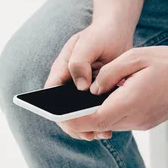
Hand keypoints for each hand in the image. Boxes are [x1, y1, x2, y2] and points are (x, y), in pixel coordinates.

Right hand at [44, 20, 132, 139]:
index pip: (50, 95)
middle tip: (89, 134)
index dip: (54, 110)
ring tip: (103, 133)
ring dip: (90, 126)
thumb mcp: (87, 44)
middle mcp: (70, 84)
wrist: (117, 34)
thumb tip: (81, 87)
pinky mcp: (99, 95)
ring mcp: (85, 92)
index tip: (68, 121)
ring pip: (82, 115)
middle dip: (76, 125)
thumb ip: (79, 63)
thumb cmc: (99, 35)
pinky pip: (97, 112)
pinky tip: (112, 127)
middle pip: (65, 111)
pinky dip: (103, 120)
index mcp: (61, 71)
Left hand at [59, 45, 167, 138]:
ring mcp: (143, 124)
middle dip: (78, 120)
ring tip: (80, 102)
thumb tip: (91, 88)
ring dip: (94, 117)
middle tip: (61, 107)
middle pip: (98, 126)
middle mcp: (136, 119)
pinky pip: (122, 122)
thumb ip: (109, 73)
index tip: (58, 113)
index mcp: (130, 102)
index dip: (72, 120)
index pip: (93, 120)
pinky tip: (106, 100)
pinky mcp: (147, 123)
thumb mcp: (135, 57)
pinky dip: (110, 114)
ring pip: (109, 125)